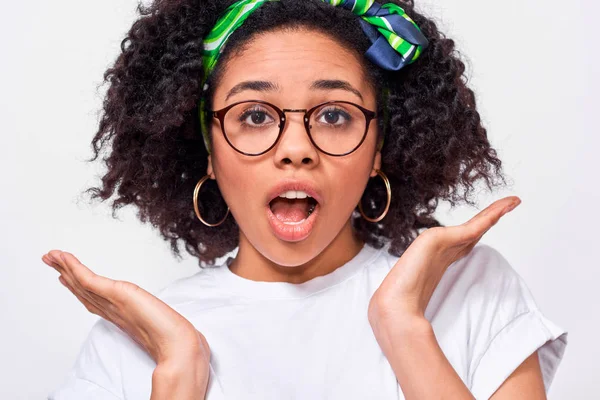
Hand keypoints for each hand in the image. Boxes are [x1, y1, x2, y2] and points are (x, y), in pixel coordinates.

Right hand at [41, 250, 209, 365]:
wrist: (177, 346)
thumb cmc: (174, 342)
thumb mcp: (161, 327)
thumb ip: (156, 325)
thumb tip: (165, 331)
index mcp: (122, 317)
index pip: (95, 300)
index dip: (79, 288)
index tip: (67, 277)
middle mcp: (113, 311)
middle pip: (83, 291)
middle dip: (67, 275)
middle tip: (51, 261)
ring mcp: (112, 304)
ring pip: (82, 284)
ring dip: (65, 269)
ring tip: (51, 257)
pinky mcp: (116, 294)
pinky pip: (90, 279)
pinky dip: (75, 268)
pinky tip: (65, 259)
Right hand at [368, 196, 520, 329]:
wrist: (396, 307)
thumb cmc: (405, 309)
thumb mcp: (424, 305)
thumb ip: (430, 304)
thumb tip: (426, 325)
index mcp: (440, 261)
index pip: (466, 242)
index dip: (481, 230)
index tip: (494, 222)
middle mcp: (441, 248)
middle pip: (474, 229)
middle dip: (490, 216)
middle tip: (508, 205)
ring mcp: (438, 241)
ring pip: (477, 224)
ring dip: (495, 212)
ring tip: (512, 202)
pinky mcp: (437, 238)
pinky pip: (475, 226)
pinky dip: (492, 215)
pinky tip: (506, 208)